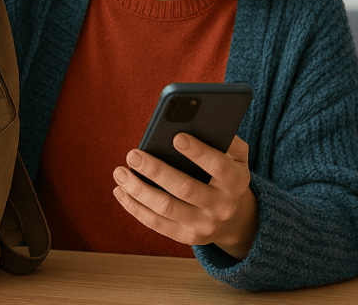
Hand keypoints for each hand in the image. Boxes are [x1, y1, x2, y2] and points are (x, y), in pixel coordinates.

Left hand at [112, 133, 257, 259]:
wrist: (236, 219)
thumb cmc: (227, 175)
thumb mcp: (237, 157)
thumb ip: (226, 139)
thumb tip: (199, 121)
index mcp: (236, 182)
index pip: (218, 166)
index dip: (198, 152)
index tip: (176, 136)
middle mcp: (222, 207)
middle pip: (185, 189)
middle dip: (156, 171)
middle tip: (133, 154)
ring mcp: (203, 225)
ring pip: (166, 208)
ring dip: (139, 190)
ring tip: (120, 172)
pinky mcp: (186, 236)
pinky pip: (156, 223)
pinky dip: (135, 207)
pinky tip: (120, 190)